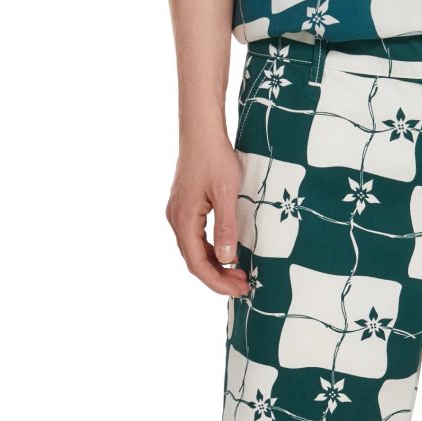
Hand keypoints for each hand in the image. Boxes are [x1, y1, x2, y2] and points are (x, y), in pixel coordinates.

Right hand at [166, 135, 248, 296]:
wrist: (201, 131)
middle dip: (219, 277)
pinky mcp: (185, 208)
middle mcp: (176, 219)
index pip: (197, 263)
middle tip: (244, 285)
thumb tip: (226, 260)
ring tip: (240, 273)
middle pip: (194, 261)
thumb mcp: (226, 194)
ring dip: (216, 265)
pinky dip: (212, 251)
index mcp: (184, 219)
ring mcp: (179, 214)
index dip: (217, 282)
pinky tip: (230, 254)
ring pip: (195, 251)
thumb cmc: (215, 158)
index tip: (239, 290)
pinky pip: (197, 239)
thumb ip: (226, 228)